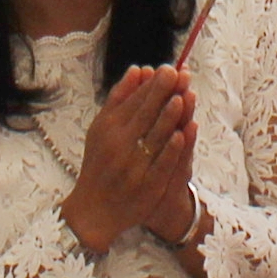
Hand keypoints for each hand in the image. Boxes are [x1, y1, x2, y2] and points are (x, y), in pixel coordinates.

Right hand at [64, 65, 201, 251]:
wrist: (94, 209)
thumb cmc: (100, 162)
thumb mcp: (101, 128)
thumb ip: (120, 98)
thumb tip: (139, 68)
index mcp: (108, 128)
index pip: (133, 102)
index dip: (152, 85)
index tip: (168, 68)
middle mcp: (118, 146)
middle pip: (145, 116)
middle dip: (162, 93)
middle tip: (178, 73)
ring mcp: (133, 167)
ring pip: (154, 138)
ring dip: (169, 117)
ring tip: (183, 96)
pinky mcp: (147, 187)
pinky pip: (161, 165)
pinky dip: (171, 149)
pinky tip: (183, 134)